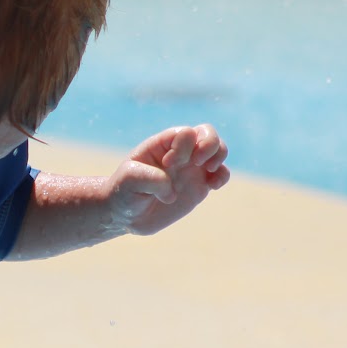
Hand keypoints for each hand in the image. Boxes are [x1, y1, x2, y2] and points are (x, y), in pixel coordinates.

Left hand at [104, 124, 230, 236]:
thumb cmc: (124, 191)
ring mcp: (192, 168)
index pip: (185, 133)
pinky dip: (222, 177)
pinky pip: (221, 174)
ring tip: (209, 173)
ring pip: (219, 149)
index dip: (183, 147)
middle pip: (207, 132)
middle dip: (209, 145)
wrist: (127, 215)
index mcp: (162, 144)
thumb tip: (172, 192)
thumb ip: (150, 179)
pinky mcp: (200, 186)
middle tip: (196, 163)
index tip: (168, 165)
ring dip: (219, 156)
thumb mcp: (128, 180)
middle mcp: (180, 152)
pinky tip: (211, 187)